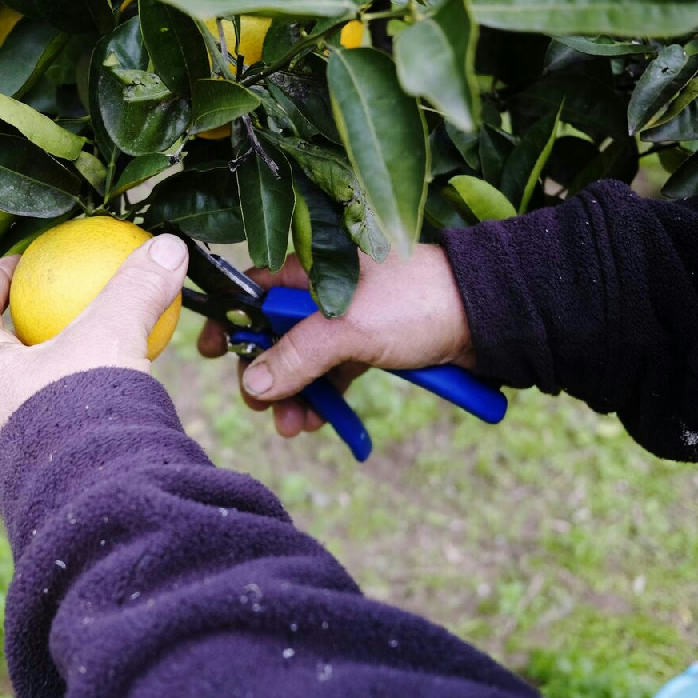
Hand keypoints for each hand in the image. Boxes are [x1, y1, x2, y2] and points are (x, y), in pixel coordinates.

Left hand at [0, 234, 188, 457]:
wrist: (95, 504)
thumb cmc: (84, 412)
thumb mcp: (111, 336)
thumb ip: (136, 289)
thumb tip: (169, 245)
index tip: (20, 263)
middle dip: (26, 324)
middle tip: (61, 303)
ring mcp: (11, 444)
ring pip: (27, 389)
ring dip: (56, 364)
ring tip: (96, 345)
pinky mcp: (43, 471)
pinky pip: (56, 421)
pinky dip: (81, 398)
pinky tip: (120, 388)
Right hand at [196, 246, 471, 437]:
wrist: (487, 315)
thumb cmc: (417, 301)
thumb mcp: (348, 328)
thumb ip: (296, 355)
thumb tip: (253, 384)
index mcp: (311, 270)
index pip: (254, 292)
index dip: (231, 321)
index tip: (211, 352)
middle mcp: (323, 293)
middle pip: (274, 335)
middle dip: (264, 374)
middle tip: (260, 407)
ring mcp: (346, 322)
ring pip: (302, 361)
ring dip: (292, 396)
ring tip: (292, 427)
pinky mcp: (368, 347)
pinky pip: (331, 375)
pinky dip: (322, 398)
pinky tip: (317, 422)